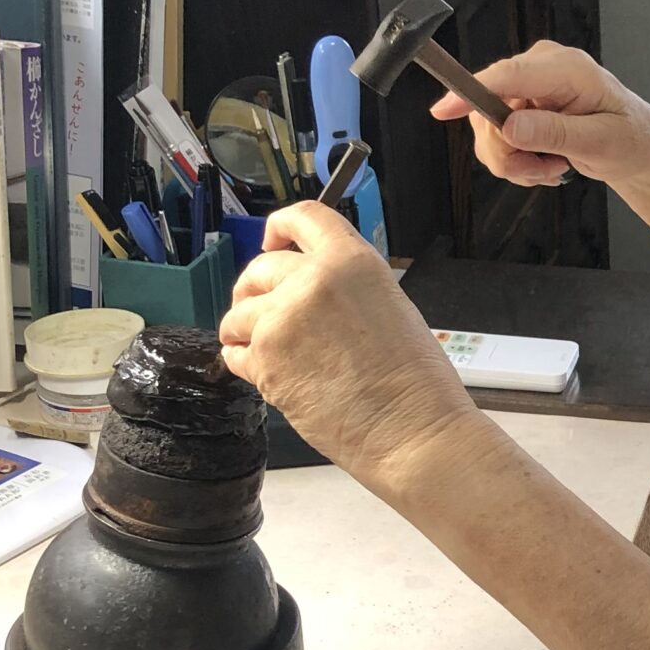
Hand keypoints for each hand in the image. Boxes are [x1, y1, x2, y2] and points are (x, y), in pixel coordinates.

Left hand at [218, 202, 475, 487]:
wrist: (412, 431)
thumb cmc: (416, 383)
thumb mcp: (389, 306)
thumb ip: (345, 286)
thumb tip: (311, 291)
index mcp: (351, 261)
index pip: (302, 218)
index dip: (280, 228)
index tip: (272, 241)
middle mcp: (311, 281)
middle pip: (259, 268)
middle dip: (254, 288)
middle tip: (261, 308)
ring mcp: (282, 320)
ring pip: (238, 313)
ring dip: (243, 329)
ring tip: (267, 350)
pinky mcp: (264, 361)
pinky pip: (234, 353)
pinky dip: (242, 361)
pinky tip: (265, 372)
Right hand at [431, 41, 649, 189]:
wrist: (638, 146)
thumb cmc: (630, 138)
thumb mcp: (600, 142)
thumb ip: (555, 134)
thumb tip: (511, 128)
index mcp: (566, 68)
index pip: (507, 76)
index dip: (472, 93)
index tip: (444, 110)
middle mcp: (541, 69)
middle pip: (489, 110)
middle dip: (508, 152)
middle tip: (540, 171)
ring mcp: (528, 87)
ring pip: (489, 131)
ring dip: (515, 161)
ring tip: (551, 167)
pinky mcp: (520, 104)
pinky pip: (497, 138)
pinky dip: (517, 161)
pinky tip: (545, 163)